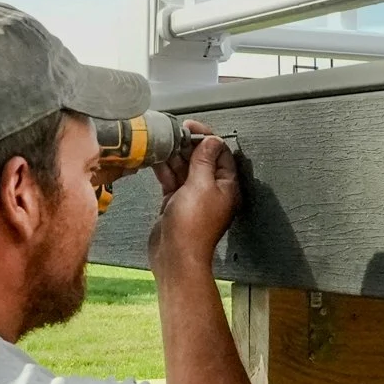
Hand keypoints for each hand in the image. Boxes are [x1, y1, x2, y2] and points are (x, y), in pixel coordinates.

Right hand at [148, 119, 237, 277]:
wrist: (175, 256)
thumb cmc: (192, 226)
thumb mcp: (201, 185)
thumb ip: (204, 160)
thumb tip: (211, 140)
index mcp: (226, 186)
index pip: (220, 153)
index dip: (207, 137)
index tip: (191, 127)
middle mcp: (212, 190)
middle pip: (201, 159)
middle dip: (188, 146)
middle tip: (173, 134)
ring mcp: (193, 196)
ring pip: (185, 168)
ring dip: (174, 156)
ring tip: (162, 144)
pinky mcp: (176, 203)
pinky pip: (172, 180)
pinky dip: (165, 170)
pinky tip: (156, 160)